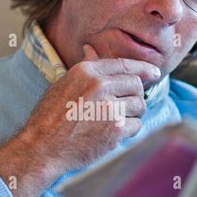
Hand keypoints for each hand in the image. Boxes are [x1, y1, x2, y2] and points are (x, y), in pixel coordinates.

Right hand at [0, 45, 159, 196]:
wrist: (42, 147)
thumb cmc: (49, 117)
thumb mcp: (63, 84)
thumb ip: (84, 68)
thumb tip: (91, 49)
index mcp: (87, 71)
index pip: (124, 64)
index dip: (143, 68)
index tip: (154, 73)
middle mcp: (100, 85)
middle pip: (136, 85)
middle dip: (135, 95)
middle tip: (126, 106)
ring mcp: (110, 108)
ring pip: (139, 106)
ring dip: (132, 114)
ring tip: (114, 121)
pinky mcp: (116, 129)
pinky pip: (136, 125)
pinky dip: (129, 130)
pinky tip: (112, 134)